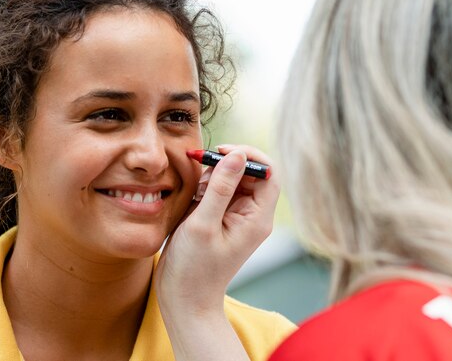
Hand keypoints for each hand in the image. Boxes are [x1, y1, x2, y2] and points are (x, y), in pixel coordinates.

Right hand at [154, 145, 279, 360]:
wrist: (183, 299)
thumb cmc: (193, 269)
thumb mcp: (203, 224)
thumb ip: (220, 187)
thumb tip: (236, 155)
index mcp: (257, 218)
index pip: (268, 172)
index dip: (248, 156)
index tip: (221, 152)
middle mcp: (251, 216)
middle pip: (249, 173)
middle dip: (224, 167)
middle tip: (202, 179)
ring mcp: (236, 218)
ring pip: (231, 180)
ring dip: (211, 178)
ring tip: (195, 199)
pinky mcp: (220, 219)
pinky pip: (218, 192)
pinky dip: (204, 189)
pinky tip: (191, 204)